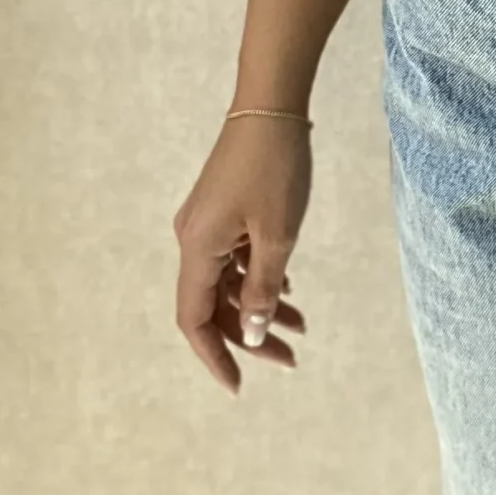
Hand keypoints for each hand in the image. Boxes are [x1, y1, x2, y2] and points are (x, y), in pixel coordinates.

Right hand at [173, 117, 311, 390]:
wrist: (271, 108)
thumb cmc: (275, 169)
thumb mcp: (277, 236)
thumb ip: (263, 289)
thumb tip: (254, 335)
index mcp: (197, 249)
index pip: (194, 319)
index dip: (214, 356)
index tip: (238, 386)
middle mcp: (194, 240)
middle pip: (214, 305)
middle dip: (250, 336)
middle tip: (291, 359)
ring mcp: (207, 225)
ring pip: (230, 282)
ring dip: (261, 306)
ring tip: (302, 326)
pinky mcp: (222, 212)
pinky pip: (235, 258)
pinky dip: (260, 278)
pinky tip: (288, 289)